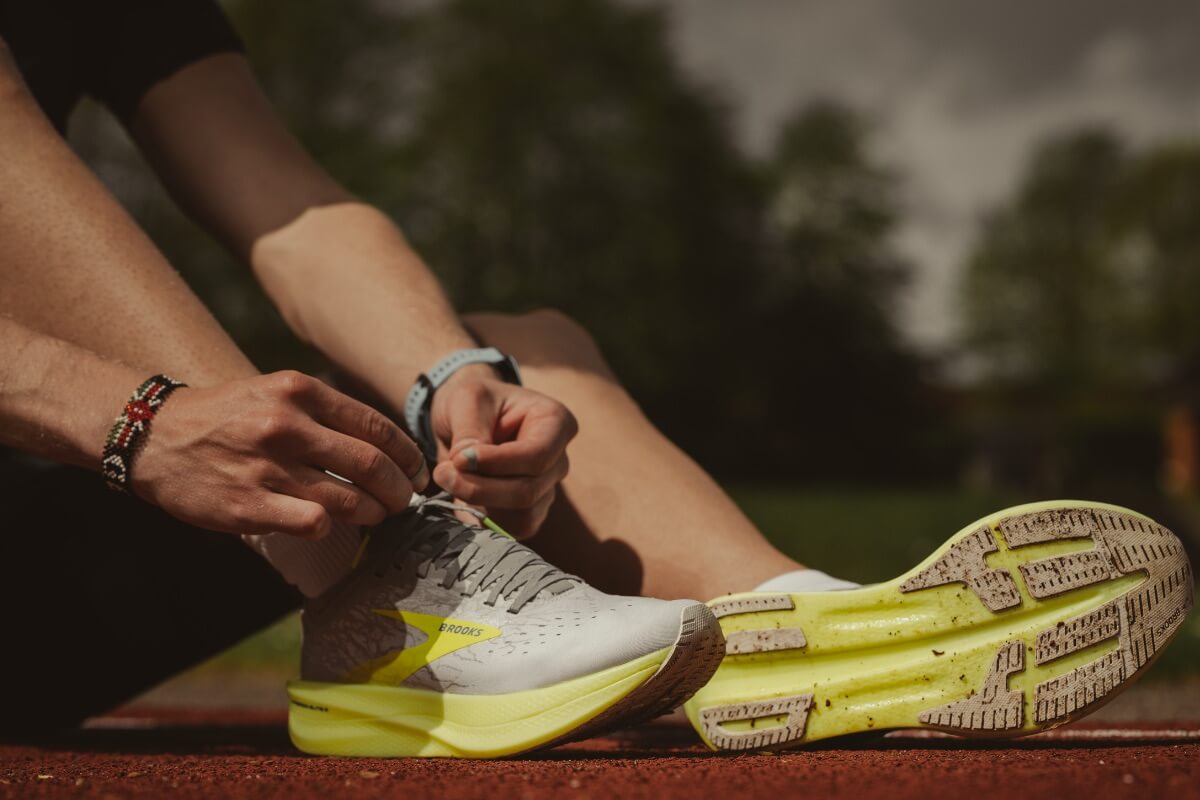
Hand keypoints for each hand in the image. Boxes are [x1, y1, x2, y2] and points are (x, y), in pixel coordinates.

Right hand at [135, 370, 427, 537]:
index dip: (407, 454)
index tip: (417, 470)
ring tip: (377, 515)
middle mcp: (286, 426)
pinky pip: (314, 523)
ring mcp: (268, 468)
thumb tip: (384, 444)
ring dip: (375, 512)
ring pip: (349, 499)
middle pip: (372, 464)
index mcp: (299, 392)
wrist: (154, 436)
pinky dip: (331, 527)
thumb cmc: (226, 417)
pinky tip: (330, 525)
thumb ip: (325, 413)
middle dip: (400, 489)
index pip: (376, 426)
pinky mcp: (250, 505)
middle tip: (406, 500)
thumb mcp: (275, 393)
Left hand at [430, 368, 576, 538]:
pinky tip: (461, 496)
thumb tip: (465, 466)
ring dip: (479, 504)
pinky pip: (512, 529)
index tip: (458, 459)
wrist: (468, 416)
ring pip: (522, 516)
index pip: (537, 456)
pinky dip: (483, 518)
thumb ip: (469, 432)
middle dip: (480, 488)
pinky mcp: (530, 511)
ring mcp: (547, 488)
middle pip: (528, 490)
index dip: (497, 463)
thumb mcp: (467, 400)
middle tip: (442, 473)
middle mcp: (558, 459)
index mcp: (556, 422)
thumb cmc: (474, 401)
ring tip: (450, 480)